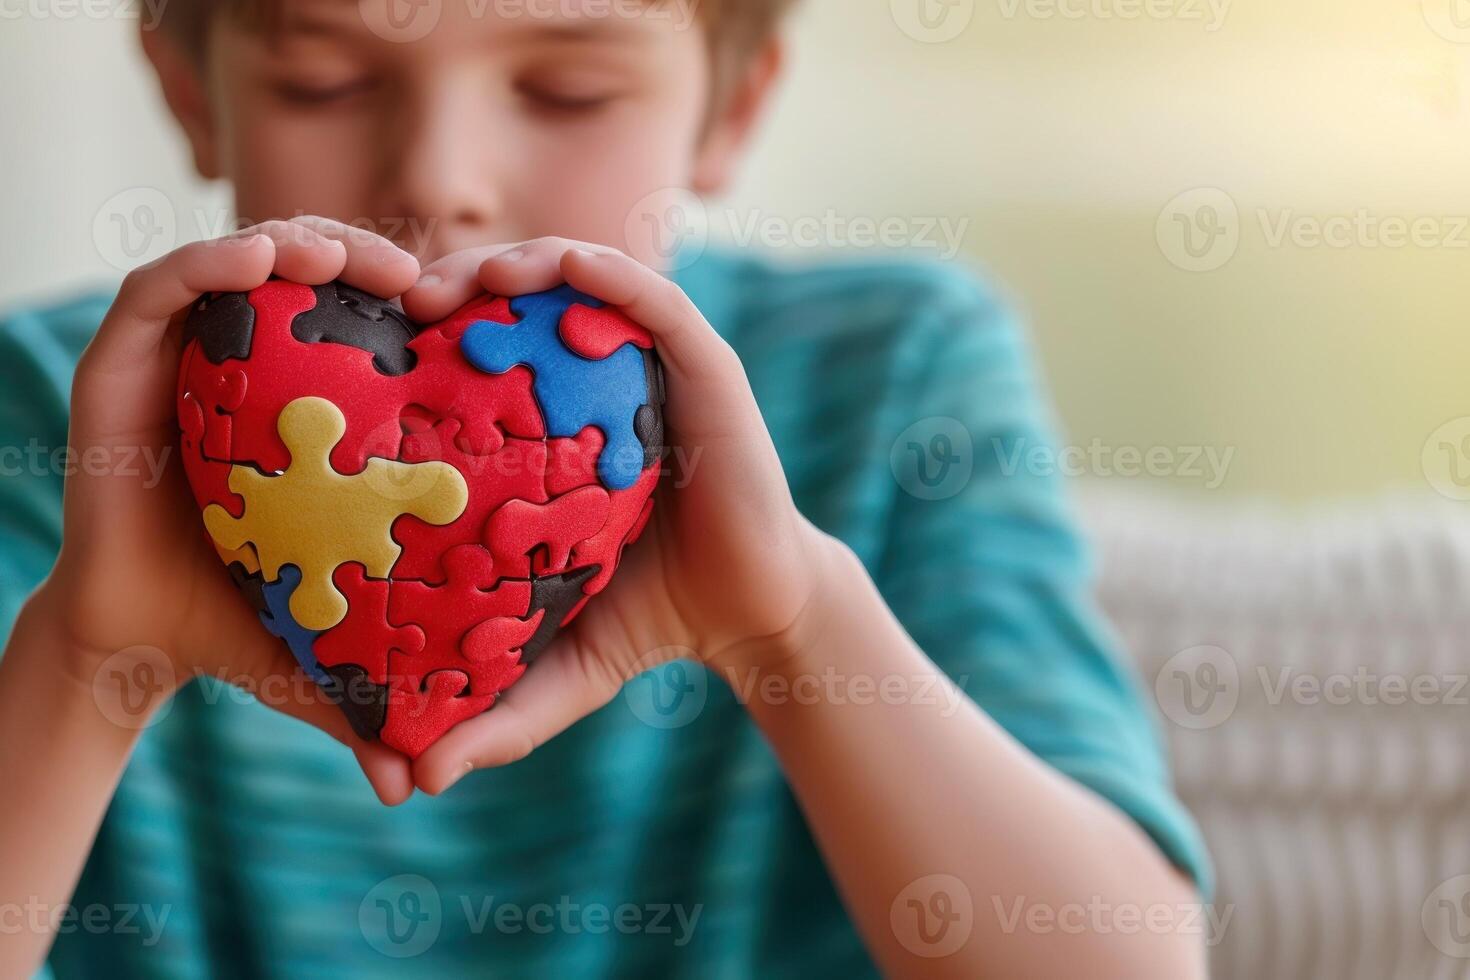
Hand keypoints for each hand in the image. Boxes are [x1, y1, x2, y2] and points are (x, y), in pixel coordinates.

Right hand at [34, 216, 420, 803]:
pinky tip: (257, 262)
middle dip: (366, 260)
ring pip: (246, 268)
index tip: (467, 316)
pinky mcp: (122, 364)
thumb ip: (372, 694)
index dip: (417, 308)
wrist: (136, 636)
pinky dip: (208, 263)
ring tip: (348, 261)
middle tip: (419, 279)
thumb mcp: (325, 642)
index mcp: (315, 411)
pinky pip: (162, 289)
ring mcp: (188, 362)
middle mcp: (253, 372)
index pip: (370, 329)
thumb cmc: (242, 621)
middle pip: (315, 281)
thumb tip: (414, 786)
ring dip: (297, 245)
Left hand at [401, 238, 844, 792]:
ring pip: (580, 285)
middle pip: (521, 305)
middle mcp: (602, 385)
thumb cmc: (650, 621)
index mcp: (556, 429)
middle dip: (459, 286)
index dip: (421, 339)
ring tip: (462, 281)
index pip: (481, 359)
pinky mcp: (705, 366)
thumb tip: (416, 783)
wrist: (751, 615)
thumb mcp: (558, 661)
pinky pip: (651, 298)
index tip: (361, 349)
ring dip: (519, 264)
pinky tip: (555, 268)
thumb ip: (494, 710)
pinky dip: (602, 273)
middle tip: (397, 300)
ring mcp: (654, 369)